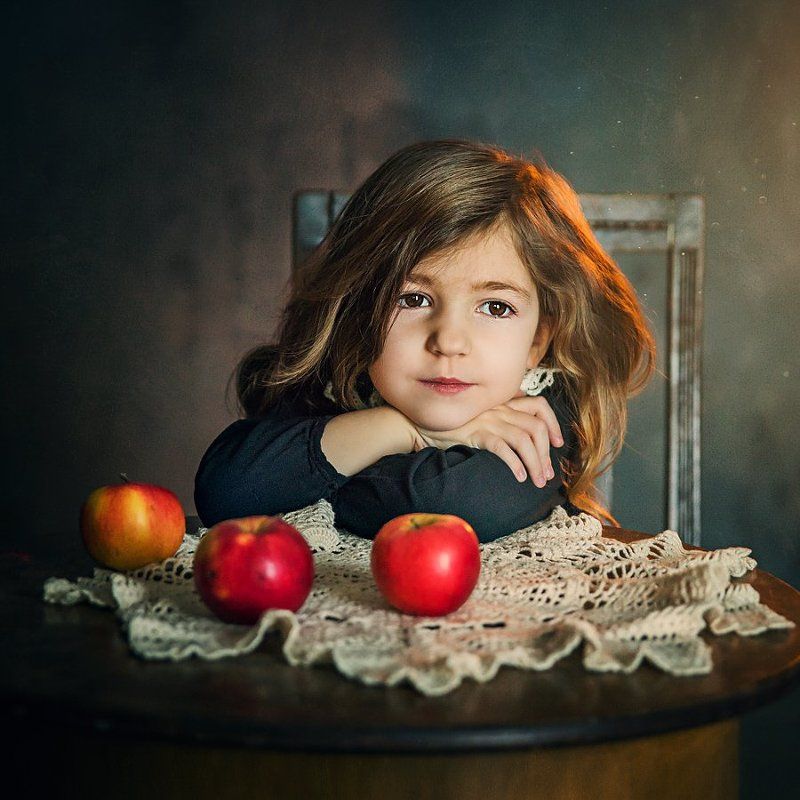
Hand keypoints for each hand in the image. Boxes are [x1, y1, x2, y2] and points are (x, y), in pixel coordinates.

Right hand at [407, 392, 564, 487]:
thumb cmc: (449, 424)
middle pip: (536, 428)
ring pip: (524, 439)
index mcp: (503, 403)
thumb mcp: (478, 415)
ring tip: (535, 481)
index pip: (539, 405)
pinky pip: (502, 447)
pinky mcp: (475, 433)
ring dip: (535, 462)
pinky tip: (518, 476)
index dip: (553, 423)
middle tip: (546, 474)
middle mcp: (499, 409)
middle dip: (546, 453)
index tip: (557, 443)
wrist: (419, 422)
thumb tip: (519, 431)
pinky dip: (514, 463)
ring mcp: (488, 421)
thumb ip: (498, 417)